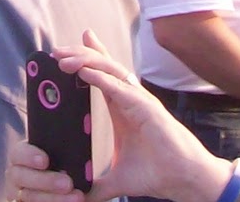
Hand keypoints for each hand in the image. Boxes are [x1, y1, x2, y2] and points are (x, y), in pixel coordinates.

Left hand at [5, 31, 227, 201]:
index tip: (62, 53)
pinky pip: (119, 88)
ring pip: (108, 70)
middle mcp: (129, 98)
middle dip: (78, 55)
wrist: (184, 180)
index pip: (100, 76)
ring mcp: (139, 100)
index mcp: (122, 107)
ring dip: (85, 61)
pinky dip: (100, 78)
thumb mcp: (119, 178)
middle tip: (56, 52)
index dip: (84, 59)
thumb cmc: (158, 173)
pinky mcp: (146, 108)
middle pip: (101, 66)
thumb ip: (99, 185)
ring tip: (63, 58)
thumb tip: (81, 196)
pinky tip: (83, 72)